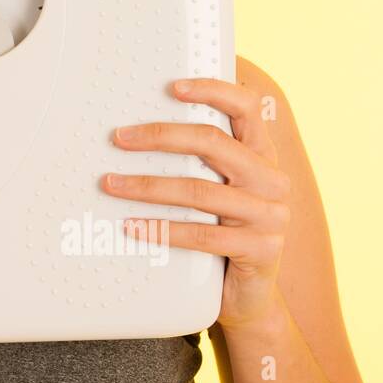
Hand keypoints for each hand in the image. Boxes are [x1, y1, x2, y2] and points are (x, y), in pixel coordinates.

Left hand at [101, 78, 291, 330]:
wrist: (251, 296)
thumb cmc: (224, 231)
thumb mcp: (219, 190)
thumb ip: (199, 162)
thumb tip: (136, 132)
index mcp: (262, 155)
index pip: (247, 108)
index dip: (213, 91)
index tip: (173, 87)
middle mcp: (271, 180)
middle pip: (214, 144)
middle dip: (161, 136)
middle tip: (119, 138)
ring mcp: (270, 216)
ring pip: (200, 190)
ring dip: (148, 185)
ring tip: (111, 184)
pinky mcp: (260, 251)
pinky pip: (203, 235)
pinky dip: (163, 229)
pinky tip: (132, 226)